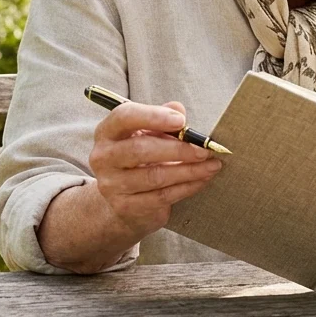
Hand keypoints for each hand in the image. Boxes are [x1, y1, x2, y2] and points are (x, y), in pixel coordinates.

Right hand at [88, 100, 222, 237]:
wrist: (124, 201)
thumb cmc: (140, 159)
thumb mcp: (147, 134)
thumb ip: (162, 119)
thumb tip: (177, 109)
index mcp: (107, 132)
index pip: (124, 117)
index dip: (153, 116)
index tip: (181, 121)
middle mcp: (104, 157)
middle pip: (140, 149)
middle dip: (179, 149)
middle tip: (205, 149)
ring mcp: (112, 185)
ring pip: (155, 176)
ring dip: (189, 170)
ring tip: (212, 165)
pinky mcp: (125, 206)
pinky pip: (162, 196)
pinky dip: (187, 187)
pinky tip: (202, 180)